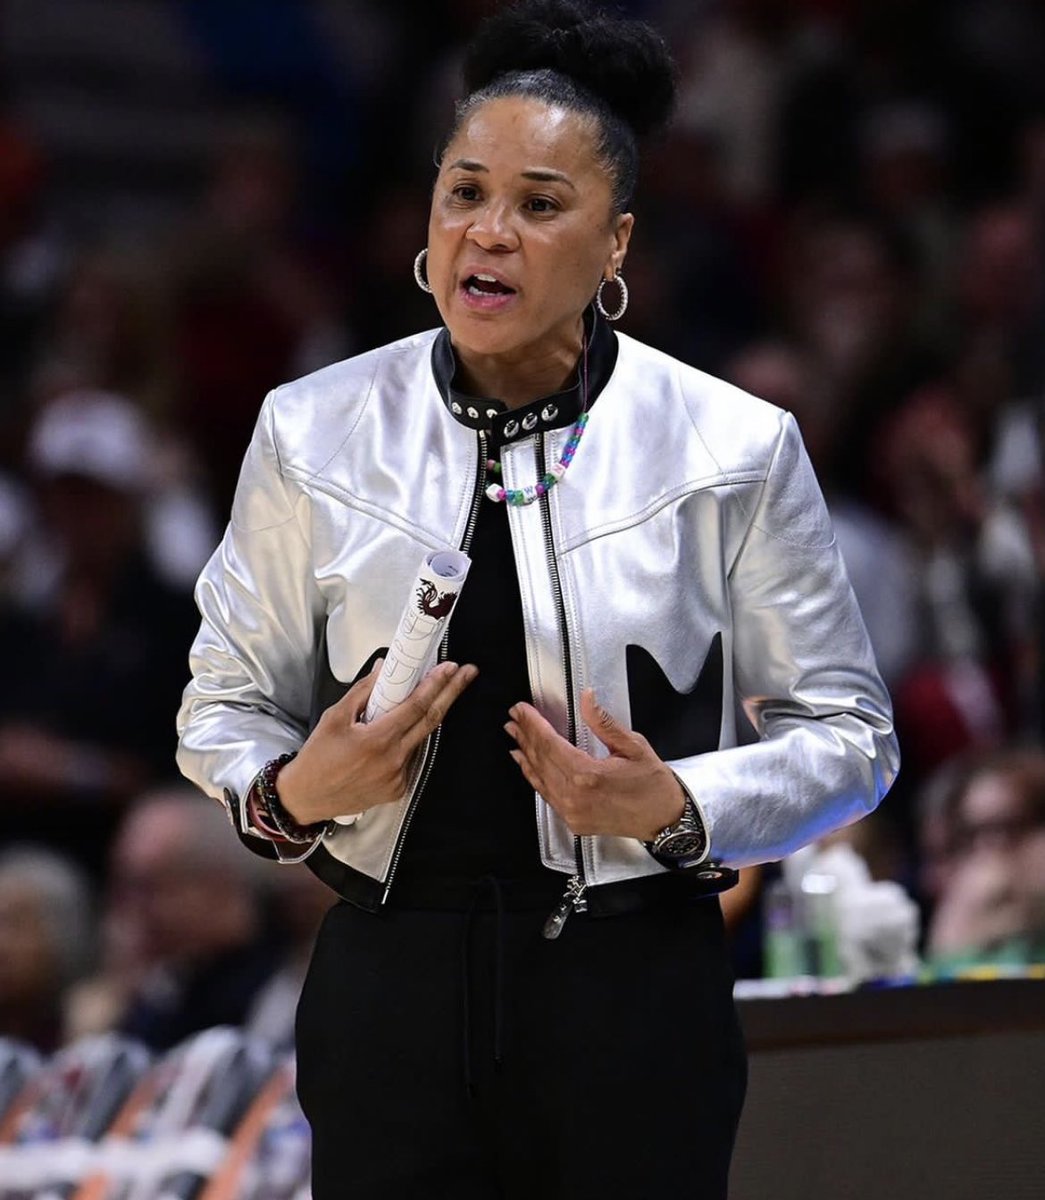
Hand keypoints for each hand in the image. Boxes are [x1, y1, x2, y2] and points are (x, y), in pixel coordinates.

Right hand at [277, 659, 478, 824]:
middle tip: (468, 673)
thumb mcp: (335, 718)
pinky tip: (396, 734)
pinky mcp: (397, 789)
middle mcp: (393, 760)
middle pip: (431, 720)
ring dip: (426, 716)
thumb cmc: (317, 758)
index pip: (416, 707)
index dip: (436, 685)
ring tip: (431, 695)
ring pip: (420, 739)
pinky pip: (409, 758)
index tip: (450, 668)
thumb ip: (363, 691)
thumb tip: (384, 669)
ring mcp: (398, 777)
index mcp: (377, 740)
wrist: (307, 798)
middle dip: (452, 693)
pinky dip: (407, 741)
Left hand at [505, 689, 684, 840]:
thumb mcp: (633, 745)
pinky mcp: (573, 821)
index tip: (521, 709)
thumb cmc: (653, 782)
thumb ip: (603, 722)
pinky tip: (525, 763)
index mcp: (588, 775)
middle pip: (540, 759)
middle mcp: (574, 796)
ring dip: (524, 754)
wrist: (665, 819)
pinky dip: (533, 776)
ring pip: (539, 778)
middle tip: (513, 717)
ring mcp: (571, 812)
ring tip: (514, 734)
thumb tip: (585, 697)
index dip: (533, 724)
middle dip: (525, 735)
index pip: (549, 743)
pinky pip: (546, 794)